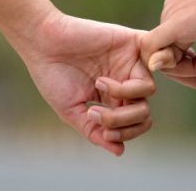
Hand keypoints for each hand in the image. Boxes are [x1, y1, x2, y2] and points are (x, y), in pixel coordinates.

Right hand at [18, 11, 155, 155]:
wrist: (42, 43)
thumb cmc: (52, 75)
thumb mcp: (72, 111)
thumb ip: (95, 131)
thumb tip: (120, 151)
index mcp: (113, 96)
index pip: (135, 122)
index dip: (123, 133)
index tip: (99, 128)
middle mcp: (125, 80)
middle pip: (144, 111)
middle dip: (123, 121)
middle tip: (95, 114)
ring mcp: (130, 62)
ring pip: (149, 91)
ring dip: (123, 98)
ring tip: (99, 87)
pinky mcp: (132, 43)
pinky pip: (153, 65)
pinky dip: (132, 83)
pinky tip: (104, 81)